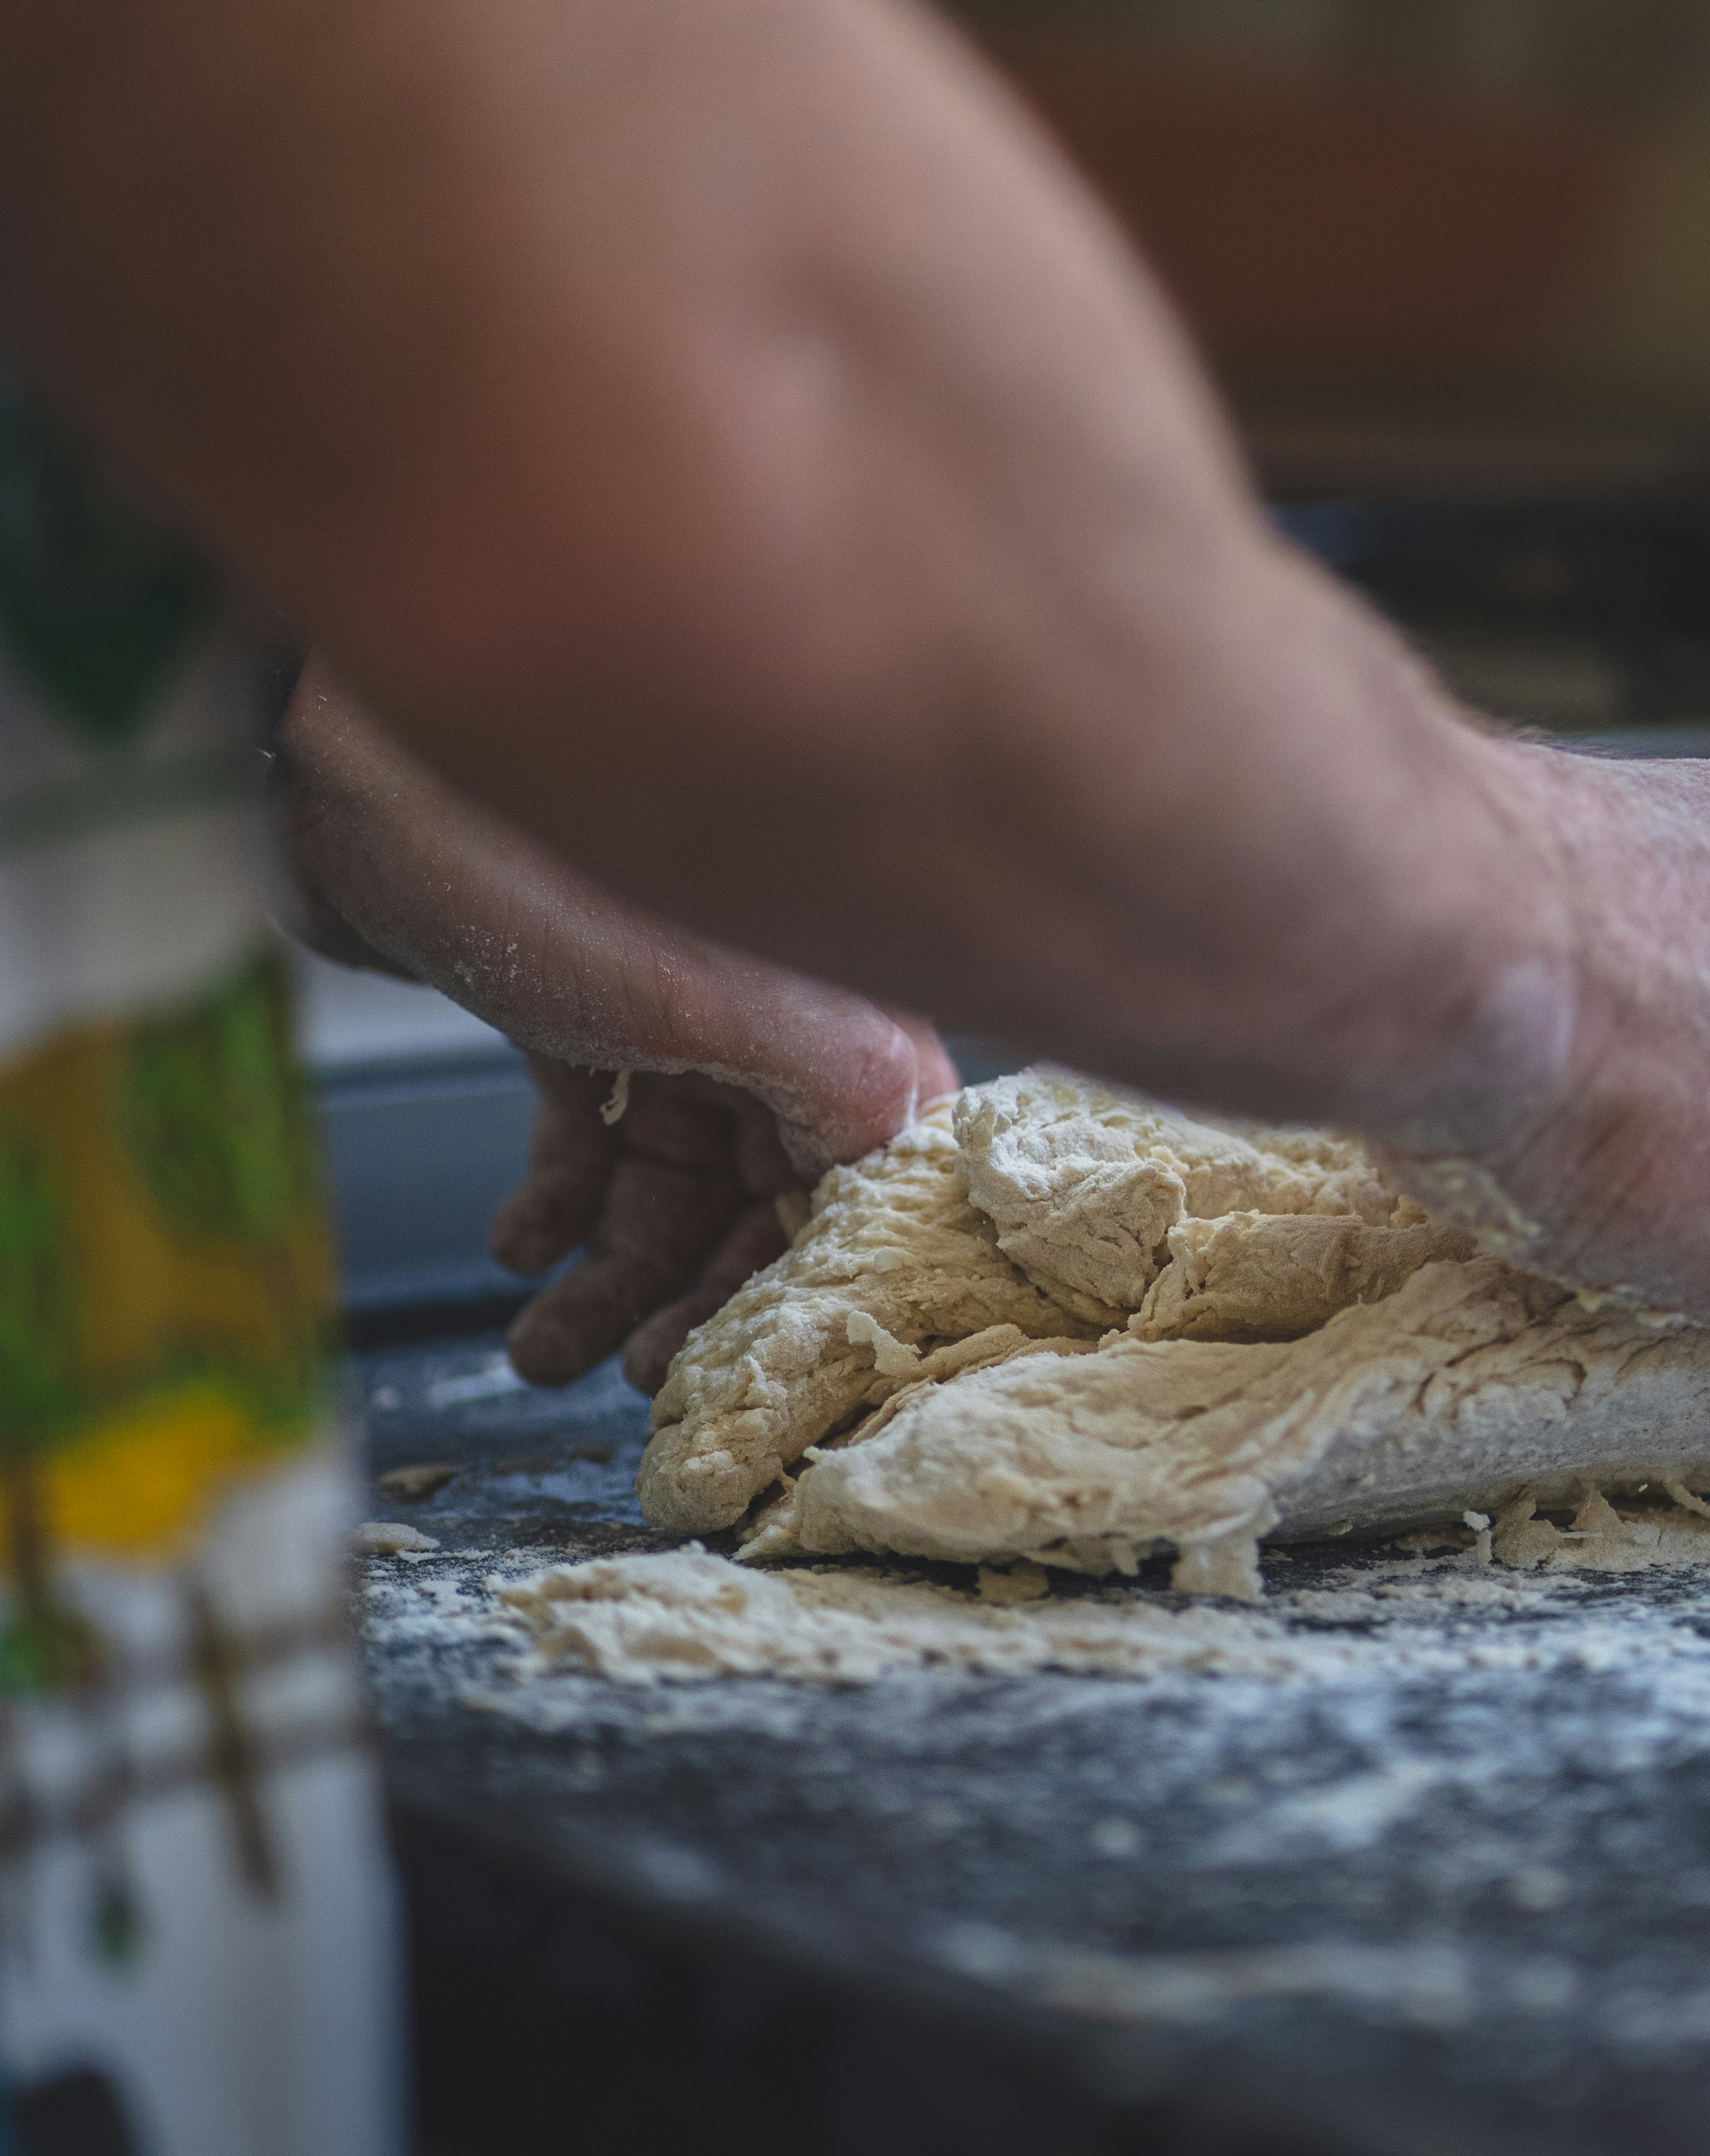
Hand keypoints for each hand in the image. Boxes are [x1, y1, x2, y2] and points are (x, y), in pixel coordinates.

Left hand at [278, 658, 952, 1390]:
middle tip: (630, 1378)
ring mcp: (673, 1018)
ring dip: (610, 1282)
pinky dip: (556, 1209)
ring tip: (537, 1347)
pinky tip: (515, 1248)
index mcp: (831, 1009)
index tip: (736, 1364)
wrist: (353, 777)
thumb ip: (832, 1088)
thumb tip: (910, 1170)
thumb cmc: (527, 869)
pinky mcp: (580, 1015)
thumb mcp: (707, 997)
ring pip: (670, 1187)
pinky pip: (593, 1145)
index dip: (801, 1281)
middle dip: (691, 1300)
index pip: (859, 1184)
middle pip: (764, 1199)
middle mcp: (770, 1017)